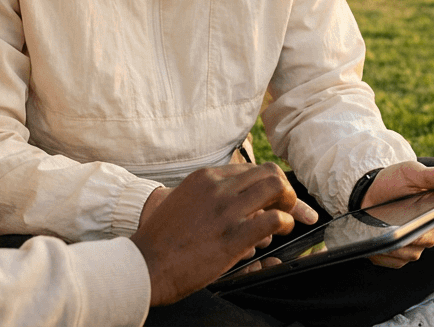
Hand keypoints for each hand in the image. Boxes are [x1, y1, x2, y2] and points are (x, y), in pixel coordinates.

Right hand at [130, 163, 302, 305]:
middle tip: (286, 207)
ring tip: (286, 219)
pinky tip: (280, 232)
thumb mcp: (183, 202)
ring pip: (276, 187)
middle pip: (269, 172)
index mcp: (205, 178)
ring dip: (289, 203)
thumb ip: (209, 196)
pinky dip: (284, 223)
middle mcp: (217, 187)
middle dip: (284, 189)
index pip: (250, 169)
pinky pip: (273, 219)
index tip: (276, 197)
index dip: (269, 183)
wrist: (143, 264)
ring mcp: (225, 210)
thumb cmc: (162, 240)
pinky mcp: (232, 236)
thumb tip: (236, 201)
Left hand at [359, 161, 433, 267]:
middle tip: (392, 225)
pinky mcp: (398, 258)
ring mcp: (413, 247)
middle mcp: (428, 233)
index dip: (429, 222)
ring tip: (378, 232)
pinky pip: (394, 261)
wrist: (370, 193)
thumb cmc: (395, 181)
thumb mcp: (411, 173)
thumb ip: (431, 175)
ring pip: (409, 253)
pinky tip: (374, 243)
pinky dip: (383, 254)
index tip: (417, 219)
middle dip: (409, 232)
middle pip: (423, 240)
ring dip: (394, 243)